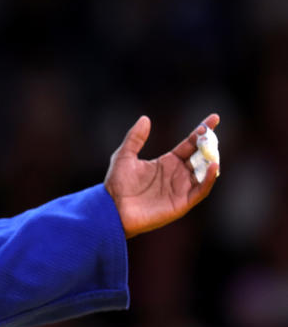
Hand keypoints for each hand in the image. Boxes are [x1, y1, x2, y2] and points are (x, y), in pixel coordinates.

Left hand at [105, 114, 219, 237]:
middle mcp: (178, 174)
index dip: (202, 131)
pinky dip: (209, 179)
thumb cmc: (117, 184)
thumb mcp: (124, 156)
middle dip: (209, 144)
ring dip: (212, 160)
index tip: (214, 118)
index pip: (190, 144)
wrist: (112, 208)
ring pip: (205, 172)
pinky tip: (213, 166)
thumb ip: (135, 138)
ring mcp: (181, 188)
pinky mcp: (182, 202)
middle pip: (200, 156)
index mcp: (167, 162)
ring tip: (213, 148)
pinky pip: (201, 190)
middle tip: (211, 133)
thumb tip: (145, 118)